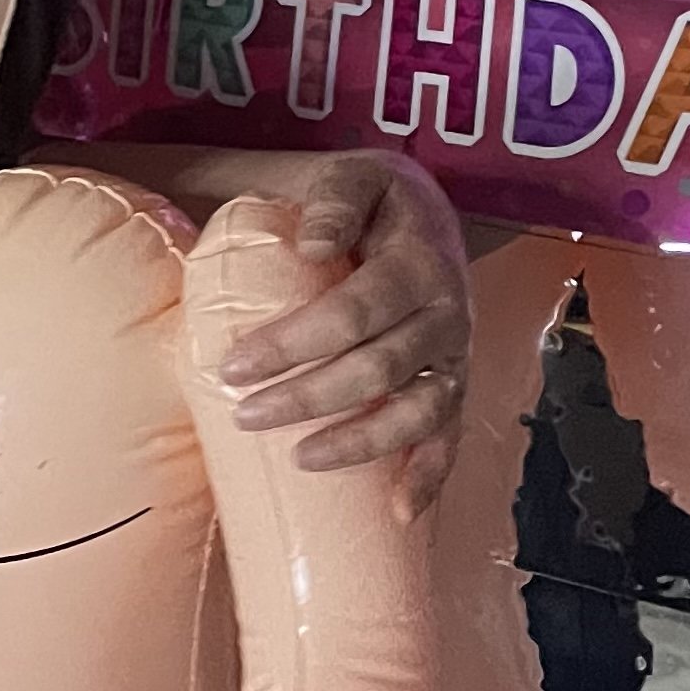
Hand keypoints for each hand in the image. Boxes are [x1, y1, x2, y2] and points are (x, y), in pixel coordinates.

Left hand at [201, 152, 469, 513]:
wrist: (426, 212)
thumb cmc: (374, 202)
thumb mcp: (355, 177)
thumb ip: (335, 199)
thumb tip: (313, 246)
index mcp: (417, 262)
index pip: (354, 311)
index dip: (294, 343)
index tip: (234, 366)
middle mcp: (445, 313)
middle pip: (380, 367)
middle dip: (309, 397)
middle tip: (247, 416)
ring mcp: (454, 355)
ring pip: (419, 411)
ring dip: (361, 442)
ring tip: (301, 460)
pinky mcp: (455, 384)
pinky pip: (450, 437)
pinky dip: (430, 476)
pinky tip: (401, 513)